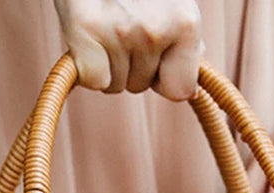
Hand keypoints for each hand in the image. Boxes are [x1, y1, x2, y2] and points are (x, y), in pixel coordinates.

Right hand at [53, 0, 202, 99]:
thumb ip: (182, 36)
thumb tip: (189, 87)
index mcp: (186, 21)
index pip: (180, 89)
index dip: (164, 76)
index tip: (155, 56)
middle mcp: (155, 30)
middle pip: (142, 86)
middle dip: (131, 65)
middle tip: (121, 24)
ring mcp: (119, 31)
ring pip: (115, 84)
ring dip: (108, 63)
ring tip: (106, 23)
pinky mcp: (84, 29)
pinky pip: (94, 80)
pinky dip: (87, 67)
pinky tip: (88, 37)